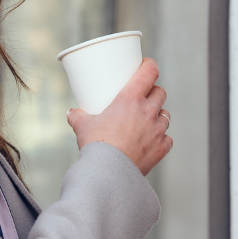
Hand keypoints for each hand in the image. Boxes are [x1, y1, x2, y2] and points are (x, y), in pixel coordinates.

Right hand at [66, 58, 172, 175]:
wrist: (108, 173)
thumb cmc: (96, 146)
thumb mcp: (82, 127)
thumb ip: (78, 117)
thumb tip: (71, 113)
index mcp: (130, 99)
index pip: (149, 72)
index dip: (149, 66)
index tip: (146, 65)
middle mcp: (148, 111)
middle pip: (160, 92)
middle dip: (154, 91)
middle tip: (144, 96)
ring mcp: (157, 130)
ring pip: (165, 115)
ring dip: (158, 115)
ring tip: (146, 120)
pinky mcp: (161, 148)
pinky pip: (167, 138)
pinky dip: (161, 138)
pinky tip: (152, 140)